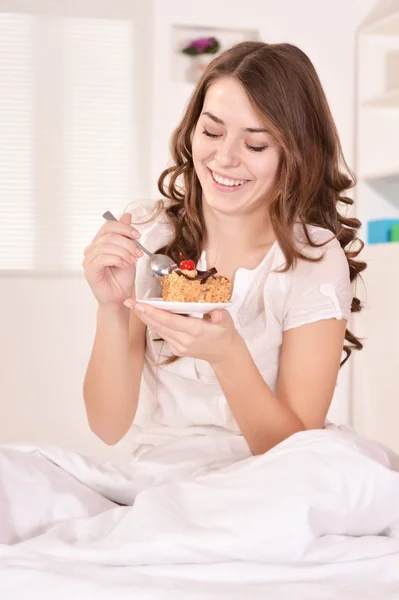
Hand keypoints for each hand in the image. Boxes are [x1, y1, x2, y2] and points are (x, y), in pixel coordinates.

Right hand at [83, 213, 142, 307]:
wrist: (120, 298)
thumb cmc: (123, 278)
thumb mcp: (129, 252)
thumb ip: (127, 235)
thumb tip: (127, 215)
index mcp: (100, 243)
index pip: (108, 226)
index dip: (124, 228)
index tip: (138, 236)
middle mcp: (92, 249)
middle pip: (108, 235)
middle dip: (127, 243)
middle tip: (138, 253)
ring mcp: (89, 260)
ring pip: (106, 246)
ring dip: (124, 252)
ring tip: (132, 261)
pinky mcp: (90, 271)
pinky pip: (102, 258)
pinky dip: (117, 259)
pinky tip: (124, 265)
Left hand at [125, 300, 242, 364]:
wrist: (224, 354)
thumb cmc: (225, 333)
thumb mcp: (227, 322)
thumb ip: (221, 316)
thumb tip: (216, 312)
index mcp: (195, 331)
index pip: (169, 320)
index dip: (153, 313)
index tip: (140, 305)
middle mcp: (184, 340)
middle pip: (159, 325)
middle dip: (142, 313)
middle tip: (128, 302)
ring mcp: (179, 346)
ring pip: (158, 330)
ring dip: (145, 318)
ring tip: (134, 306)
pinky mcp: (176, 348)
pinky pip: (163, 334)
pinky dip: (154, 323)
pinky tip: (147, 315)